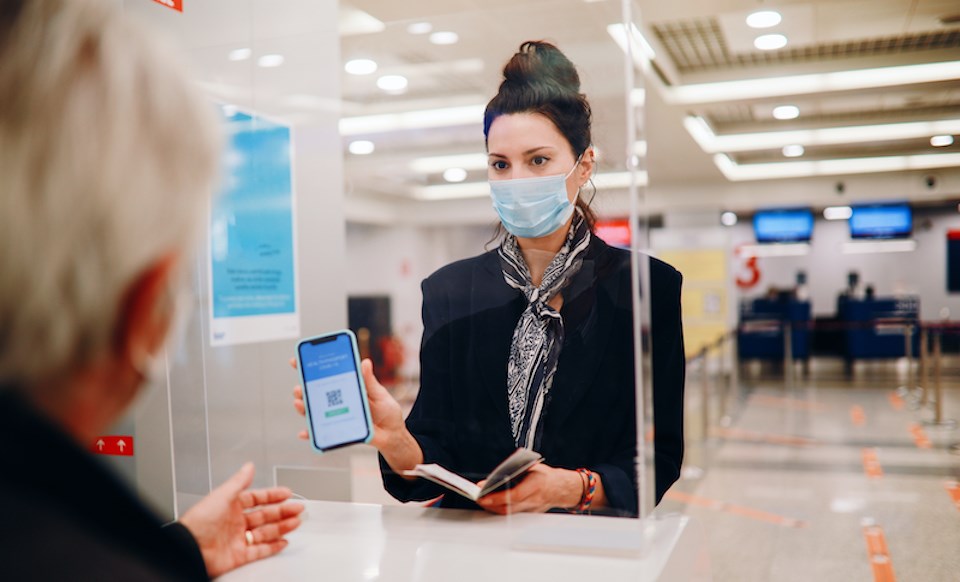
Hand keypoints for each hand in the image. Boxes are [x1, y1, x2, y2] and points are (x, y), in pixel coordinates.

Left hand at [179, 463, 303, 577]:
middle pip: (264, 516)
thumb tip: (249, 466)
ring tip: (296, 523)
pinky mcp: (239, 556)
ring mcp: (238, 539)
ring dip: (282, 527)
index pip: (256, 499)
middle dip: (282, 512)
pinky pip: (260, 550)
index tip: (287, 493)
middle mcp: (235, 522)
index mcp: (231, 506)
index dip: (272, 495)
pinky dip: (273, 547)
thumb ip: (239, 481)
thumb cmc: (199, 522)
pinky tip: (283, 542)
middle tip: (298, 508)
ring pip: (265, 532)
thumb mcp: (222, 495)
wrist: (190, 548)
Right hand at [290, 357, 405, 450]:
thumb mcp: (379, 394)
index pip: (326, 376)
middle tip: (299, 387)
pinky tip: (304, 432)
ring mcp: (337, 416)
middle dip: (303, 389)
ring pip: (315, 411)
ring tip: (299, 403)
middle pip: (315, 394)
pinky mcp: (339, 431)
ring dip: (304, 408)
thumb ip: (370, 381)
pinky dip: (311, 433)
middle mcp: (338, 401)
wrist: (393, 435)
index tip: (297, 361)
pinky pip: (322, 433)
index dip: (310, 368)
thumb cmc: (387, 412)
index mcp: (347, 388)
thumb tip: (365, 362)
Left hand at [476, 464, 581, 514]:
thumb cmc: (545, 476)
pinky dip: (499, 509)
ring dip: (492, 507)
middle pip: (508, 506)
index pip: (515, 494)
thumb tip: (499, 474)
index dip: (498, 496)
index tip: (483, 494)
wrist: (560, 489)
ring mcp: (531, 509)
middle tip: (477, 497)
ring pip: (508, 512)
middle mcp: (533, 500)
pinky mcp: (528, 514)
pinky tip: (490, 504)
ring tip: (480, 500)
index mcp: (536, 485)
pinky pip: (511, 513)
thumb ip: (517, 469)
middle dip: (490, 503)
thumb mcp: (533, 467)